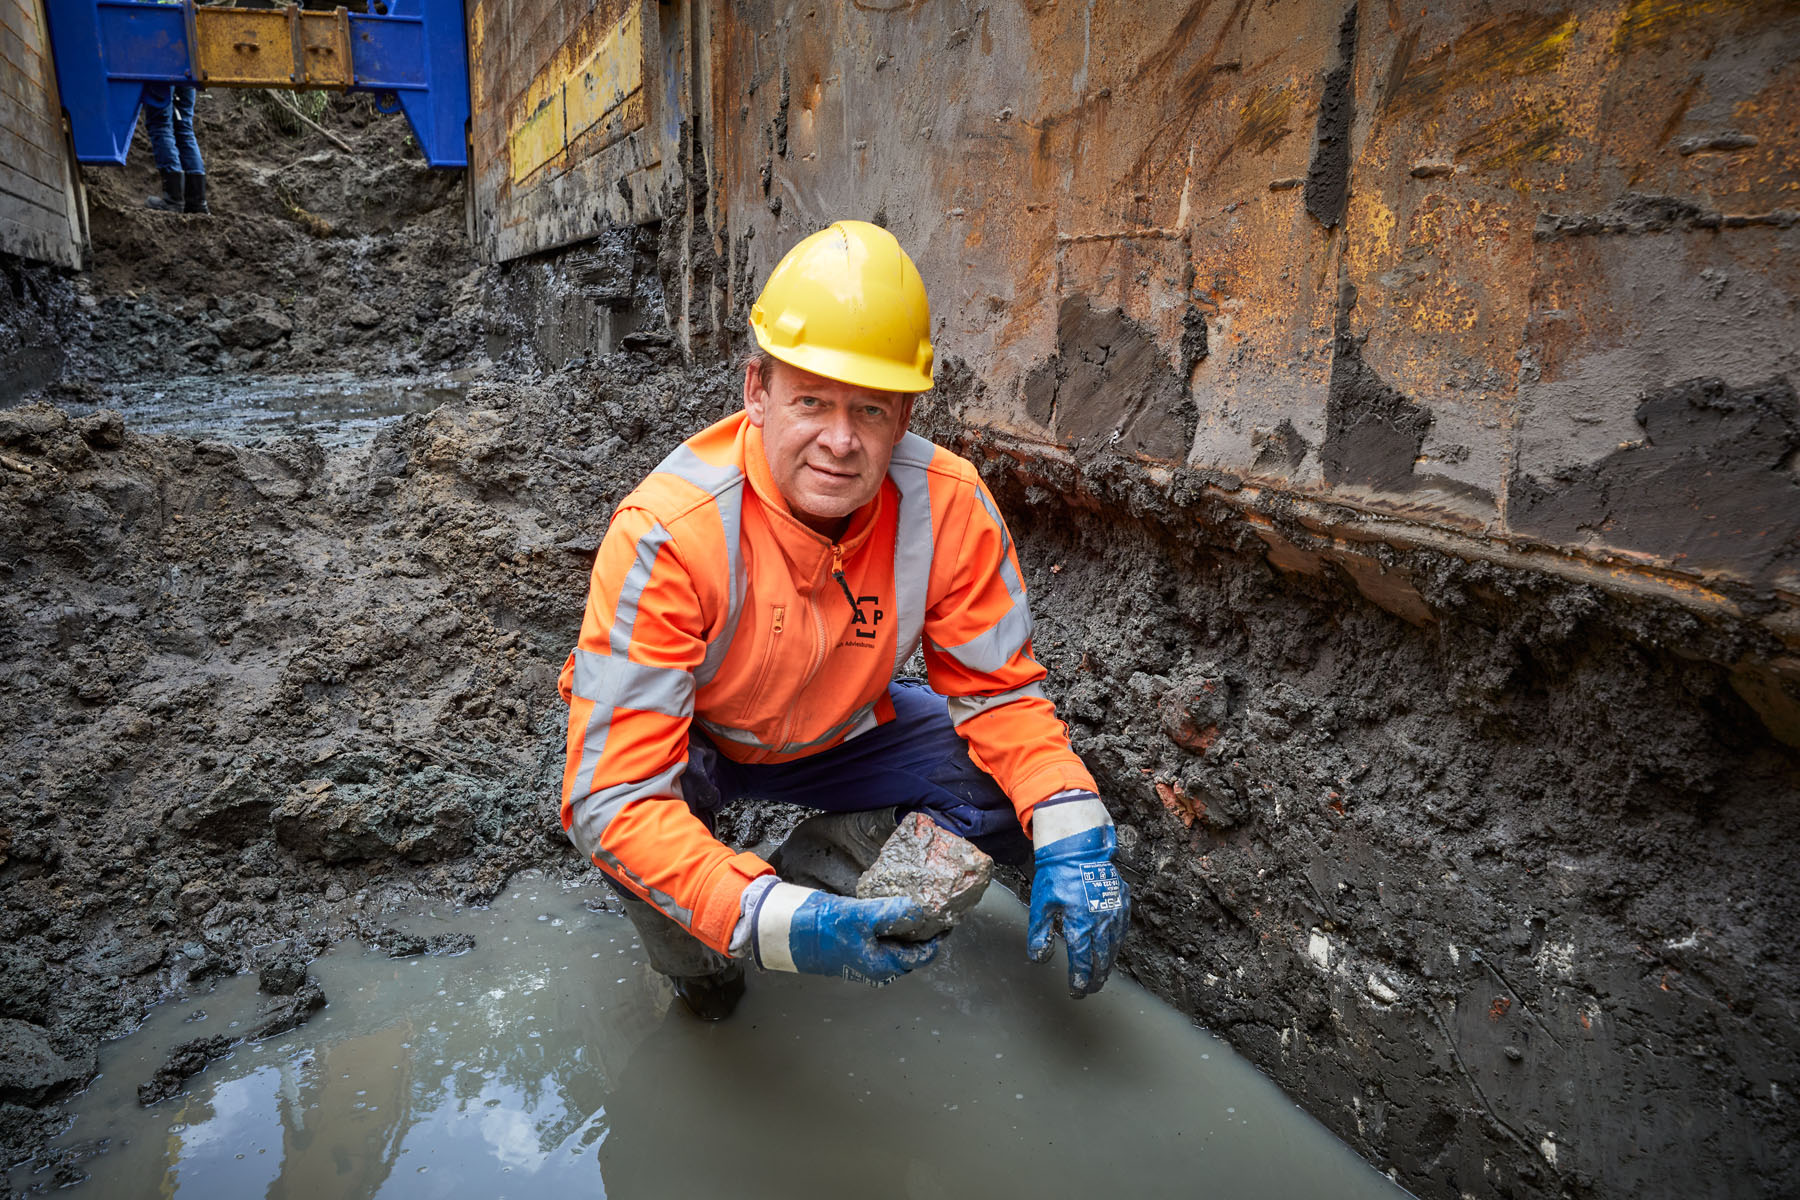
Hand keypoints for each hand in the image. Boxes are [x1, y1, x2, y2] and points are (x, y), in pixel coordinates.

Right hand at [752, 882, 941, 982]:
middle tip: (935, 905)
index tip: (949, 916)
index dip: (938, 936)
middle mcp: (876, 964)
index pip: (922, 954)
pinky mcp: (853, 944)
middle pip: (911, 949)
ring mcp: (864, 955)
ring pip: (895, 941)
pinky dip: (890, 921)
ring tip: (916, 902)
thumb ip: (891, 913)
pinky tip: (890, 904)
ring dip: (906, 924)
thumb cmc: (822, 930)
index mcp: (883, 965)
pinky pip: (880, 934)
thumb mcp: (860, 917)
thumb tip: (920, 909)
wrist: (786, 931)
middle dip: (924, 930)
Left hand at [1027, 792, 1129, 996]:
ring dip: (1108, 963)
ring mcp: (1115, 911)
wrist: (1078, 847)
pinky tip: (1113, 948)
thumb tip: (1040, 959)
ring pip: (1115, 947)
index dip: (1080, 980)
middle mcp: (1101, 922)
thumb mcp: (1041, 905)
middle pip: (1102, 960)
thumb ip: (1040, 935)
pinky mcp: (1122, 901)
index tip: (1077, 990)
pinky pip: (1123, 929)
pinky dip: (1117, 942)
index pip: (1082, 963)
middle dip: (1096, 978)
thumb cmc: (1056, 875)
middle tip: (1090, 989)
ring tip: (1101, 975)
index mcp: (1080, 925)